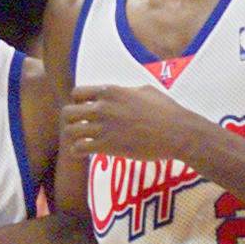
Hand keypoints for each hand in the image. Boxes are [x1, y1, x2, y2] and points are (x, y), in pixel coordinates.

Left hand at [62, 85, 185, 159]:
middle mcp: (102, 108)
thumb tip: (123, 92)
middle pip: (67, 112)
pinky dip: (78, 151)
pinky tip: (85, 152)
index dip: (78, 102)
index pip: (77, 93)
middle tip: (80, 127)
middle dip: (70, 120)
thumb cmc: (166, 110)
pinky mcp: (107, 146)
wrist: (177, 133)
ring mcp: (103, 127)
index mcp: (110, 91)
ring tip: (81, 141)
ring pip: (69, 131)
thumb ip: (127, 91)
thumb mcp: (145, 90)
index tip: (85, 110)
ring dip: (73, 137)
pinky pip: (78, 148)